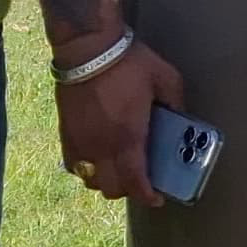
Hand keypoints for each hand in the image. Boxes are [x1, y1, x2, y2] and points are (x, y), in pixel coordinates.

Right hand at [54, 33, 185, 207]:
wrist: (87, 48)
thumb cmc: (128, 62)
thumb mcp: (166, 79)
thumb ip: (176, 103)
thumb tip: (181, 118)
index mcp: (128, 137)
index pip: (135, 182)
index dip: (146, 196)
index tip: (156, 199)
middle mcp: (101, 147)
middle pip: (111, 189)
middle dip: (128, 190)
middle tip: (141, 180)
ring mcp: (80, 142)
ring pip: (90, 180)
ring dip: (106, 181)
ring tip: (119, 168)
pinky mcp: (65, 133)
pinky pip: (73, 165)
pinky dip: (86, 169)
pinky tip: (98, 156)